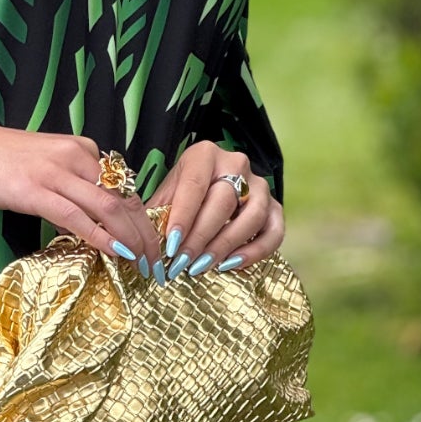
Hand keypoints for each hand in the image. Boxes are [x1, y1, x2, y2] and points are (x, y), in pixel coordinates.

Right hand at [0, 119, 161, 262]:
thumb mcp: (43, 166)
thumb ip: (69, 187)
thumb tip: (89, 221)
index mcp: (81, 150)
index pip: (123, 188)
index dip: (142, 219)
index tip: (150, 245)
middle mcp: (76, 156)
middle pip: (124, 199)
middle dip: (146, 234)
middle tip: (157, 262)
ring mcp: (55, 172)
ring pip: (108, 208)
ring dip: (131, 239)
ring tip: (143, 264)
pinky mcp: (34, 190)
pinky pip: (76, 217)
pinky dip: (100, 237)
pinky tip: (114, 253)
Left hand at [147, 140, 284, 279]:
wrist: (210, 188)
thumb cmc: (182, 193)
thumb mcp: (167, 196)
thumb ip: (158, 215)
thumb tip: (145, 245)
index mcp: (204, 155)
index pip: (195, 184)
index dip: (183, 216)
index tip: (171, 244)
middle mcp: (236, 163)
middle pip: (223, 200)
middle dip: (201, 236)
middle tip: (183, 262)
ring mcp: (260, 184)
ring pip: (252, 215)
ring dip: (226, 245)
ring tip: (203, 266)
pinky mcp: (275, 206)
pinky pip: (274, 231)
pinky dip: (256, 251)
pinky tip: (231, 265)